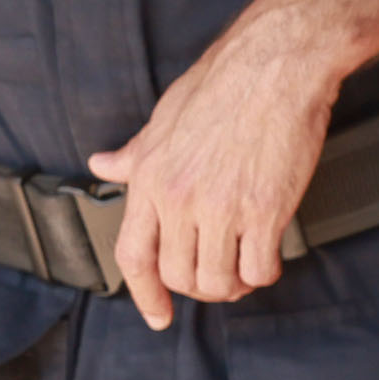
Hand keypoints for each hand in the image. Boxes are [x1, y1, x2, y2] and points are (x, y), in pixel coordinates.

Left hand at [86, 21, 344, 331]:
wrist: (275, 64)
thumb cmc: (222, 84)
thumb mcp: (164, 118)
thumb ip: (135, 153)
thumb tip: (103, 164)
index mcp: (149, 177)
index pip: (133, 255)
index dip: (143, 294)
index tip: (158, 315)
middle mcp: (179, 197)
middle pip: (179, 276)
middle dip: (199, 287)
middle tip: (218, 274)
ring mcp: (222, 206)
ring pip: (218, 281)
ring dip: (232, 284)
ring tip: (243, 264)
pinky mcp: (265, 210)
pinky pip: (259, 269)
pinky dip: (264, 271)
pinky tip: (268, 253)